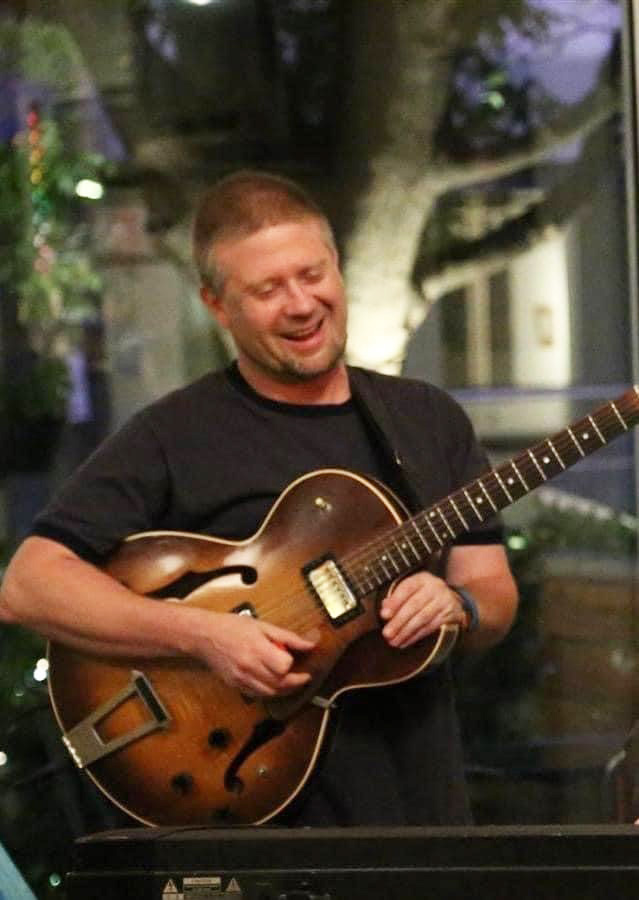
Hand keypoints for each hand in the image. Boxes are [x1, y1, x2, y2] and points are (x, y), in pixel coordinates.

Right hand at [195, 611, 317, 696]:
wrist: (204, 636)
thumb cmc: (231, 627)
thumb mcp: (262, 626)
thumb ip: (287, 637)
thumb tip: (309, 644)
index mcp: (256, 649)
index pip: (283, 667)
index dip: (293, 665)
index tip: (301, 662)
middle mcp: (248, 667)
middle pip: (279, 684)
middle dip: (296, 683)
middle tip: (304, 677)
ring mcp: (241, 679)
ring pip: (270, 694)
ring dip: (285, 690)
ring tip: (292, 681)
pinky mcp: (236, 685)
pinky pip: (258, 695)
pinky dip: (270, 692)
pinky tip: (274, 684)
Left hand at [379, 572, 466, 648]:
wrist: (450, 599)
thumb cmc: (423, 595)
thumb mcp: (411, 591)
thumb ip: (396, 597)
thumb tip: (385, 607)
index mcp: (422, 578)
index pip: (406, 589)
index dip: (394, 602)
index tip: (384, 615)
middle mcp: (435, 587)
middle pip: (414, 605)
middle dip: (399, 621)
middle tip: (387, 633)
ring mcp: (444, 601)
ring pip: (422, 618)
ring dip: (406, 632)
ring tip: (394, 641)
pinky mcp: (449, 615)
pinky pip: (430, 627)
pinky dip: (416, 636)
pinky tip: (406, 641)